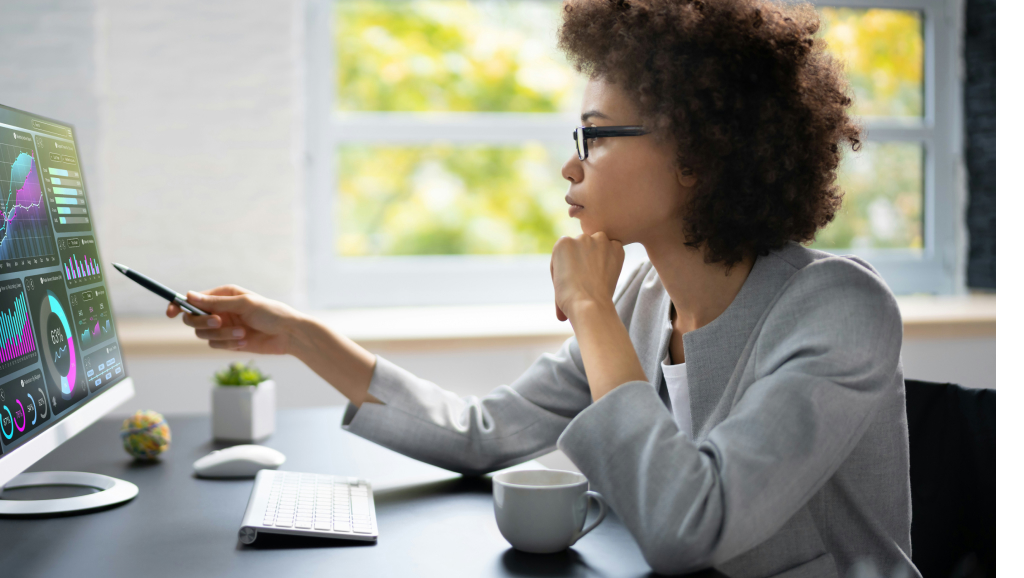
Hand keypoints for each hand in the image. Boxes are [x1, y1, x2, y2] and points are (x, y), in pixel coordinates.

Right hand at [166, 285, 302, 354]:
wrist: (289, 335)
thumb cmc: (272, 313)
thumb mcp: (244, 304)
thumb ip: (216, 303)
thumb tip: (188, 296)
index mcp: (223, 295)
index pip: (192, 300)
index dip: (178, 305)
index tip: (170, 314)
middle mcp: (220, 309)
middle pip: (192, 319)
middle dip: (204, 323)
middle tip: (219, 322)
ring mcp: (223, 326)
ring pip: (203, 335)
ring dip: (222, 335)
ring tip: (242, 334)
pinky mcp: (228, 341)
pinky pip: (215, 345)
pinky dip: (228, 345)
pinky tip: (244, 341)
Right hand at [549, 232, 624, 321]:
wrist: (587, 305)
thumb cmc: (568, 297)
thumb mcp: (558, 277)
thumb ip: (567, 265)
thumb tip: (576, 269)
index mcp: (562, 243)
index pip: (568, 250)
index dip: (570, 264)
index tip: (573, 276)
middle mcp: (580, 237)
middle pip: (584, 246)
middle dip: (585, 258)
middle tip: (587, 277)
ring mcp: (599, 241)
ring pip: (600, 244)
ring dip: (599, 255)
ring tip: (598, 275)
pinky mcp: (615, 247)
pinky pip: (615, 248)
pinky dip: (614, 257)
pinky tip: (608, 272)